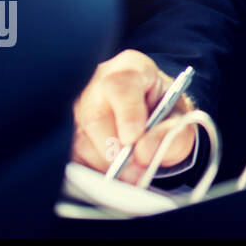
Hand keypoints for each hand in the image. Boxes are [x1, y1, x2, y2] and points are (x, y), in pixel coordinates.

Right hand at [70, 49, 198, 184]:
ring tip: (130, 177)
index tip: (135, 139)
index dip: (127, 114)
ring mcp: (76, 107)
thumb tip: (143, 152)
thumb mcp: (180, 118)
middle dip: (116, 150)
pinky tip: (112, 175)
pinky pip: (71, 156)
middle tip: (136, 173)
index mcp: (130, 68)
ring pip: (80, 140)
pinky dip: (92, 171)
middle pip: (95, 116)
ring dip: (105, 165)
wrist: (151, 116)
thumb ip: (171, 132)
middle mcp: (96, 84)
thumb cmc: (164, 111)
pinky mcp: (65, 132)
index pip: (120, 85)